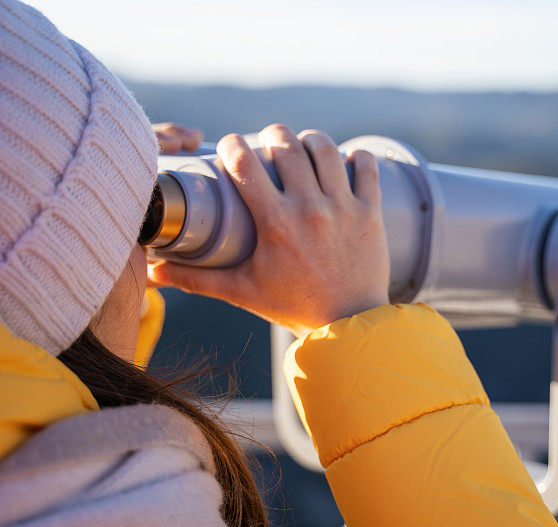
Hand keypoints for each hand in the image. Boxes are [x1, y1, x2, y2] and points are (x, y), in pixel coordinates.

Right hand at [148, 124, 390, 337]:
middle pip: (287, 145)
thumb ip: (197, 279)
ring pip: (327, 149)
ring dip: (311, 140)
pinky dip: (358, 156)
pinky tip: (347, 160)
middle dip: (273, 135)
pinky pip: (368, 167)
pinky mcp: (371, 213)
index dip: (233, 145)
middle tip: (268, 142)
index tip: (231, 145)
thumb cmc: (294, 308)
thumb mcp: (243, 291)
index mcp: (276, 223)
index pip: (245, 164)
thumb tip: (152, 273)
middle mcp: (311, 209)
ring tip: (304, 145)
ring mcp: (344, 208)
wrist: (349, 327)